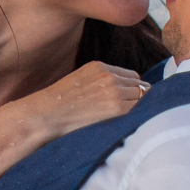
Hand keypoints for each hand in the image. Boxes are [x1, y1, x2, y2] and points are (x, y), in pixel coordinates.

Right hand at [25, 61, 150, 137]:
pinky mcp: (116, 108)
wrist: (47, 113)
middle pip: (139, 85)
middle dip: (137, 97)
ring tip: (128, 118)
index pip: (131, 75)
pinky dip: (137, 115)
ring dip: (138, 106)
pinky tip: (128, 122)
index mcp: (100, 66)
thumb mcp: (79, 79)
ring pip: (142, 96)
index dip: (131, 88)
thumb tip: (117, 91)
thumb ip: (99, 80)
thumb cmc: (58, 102)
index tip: (127, 99)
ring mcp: (114, 91)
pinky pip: (139, 109)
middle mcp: (110, 76)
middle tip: (129, 111)